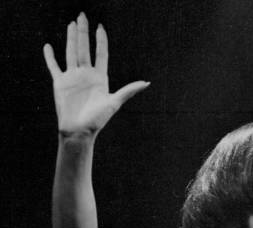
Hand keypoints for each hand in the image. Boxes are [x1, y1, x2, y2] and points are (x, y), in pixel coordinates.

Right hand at [43, 13, 148, 135]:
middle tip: (82, 16)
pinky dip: (50, 56)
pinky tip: (48, 46)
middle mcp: (86, 75)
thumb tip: (147, 83)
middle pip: (84, 48)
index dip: (101, 40)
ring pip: (71, 52)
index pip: (101, 54)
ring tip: (72, 24)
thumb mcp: (115, 102)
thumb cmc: (98, 119)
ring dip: (71, 38)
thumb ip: (129, 90)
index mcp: (100, 78)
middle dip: (83, 32)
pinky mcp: (60, 82)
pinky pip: (54, 66)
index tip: (100, 27)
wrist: (79, 130)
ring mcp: (73, 78)